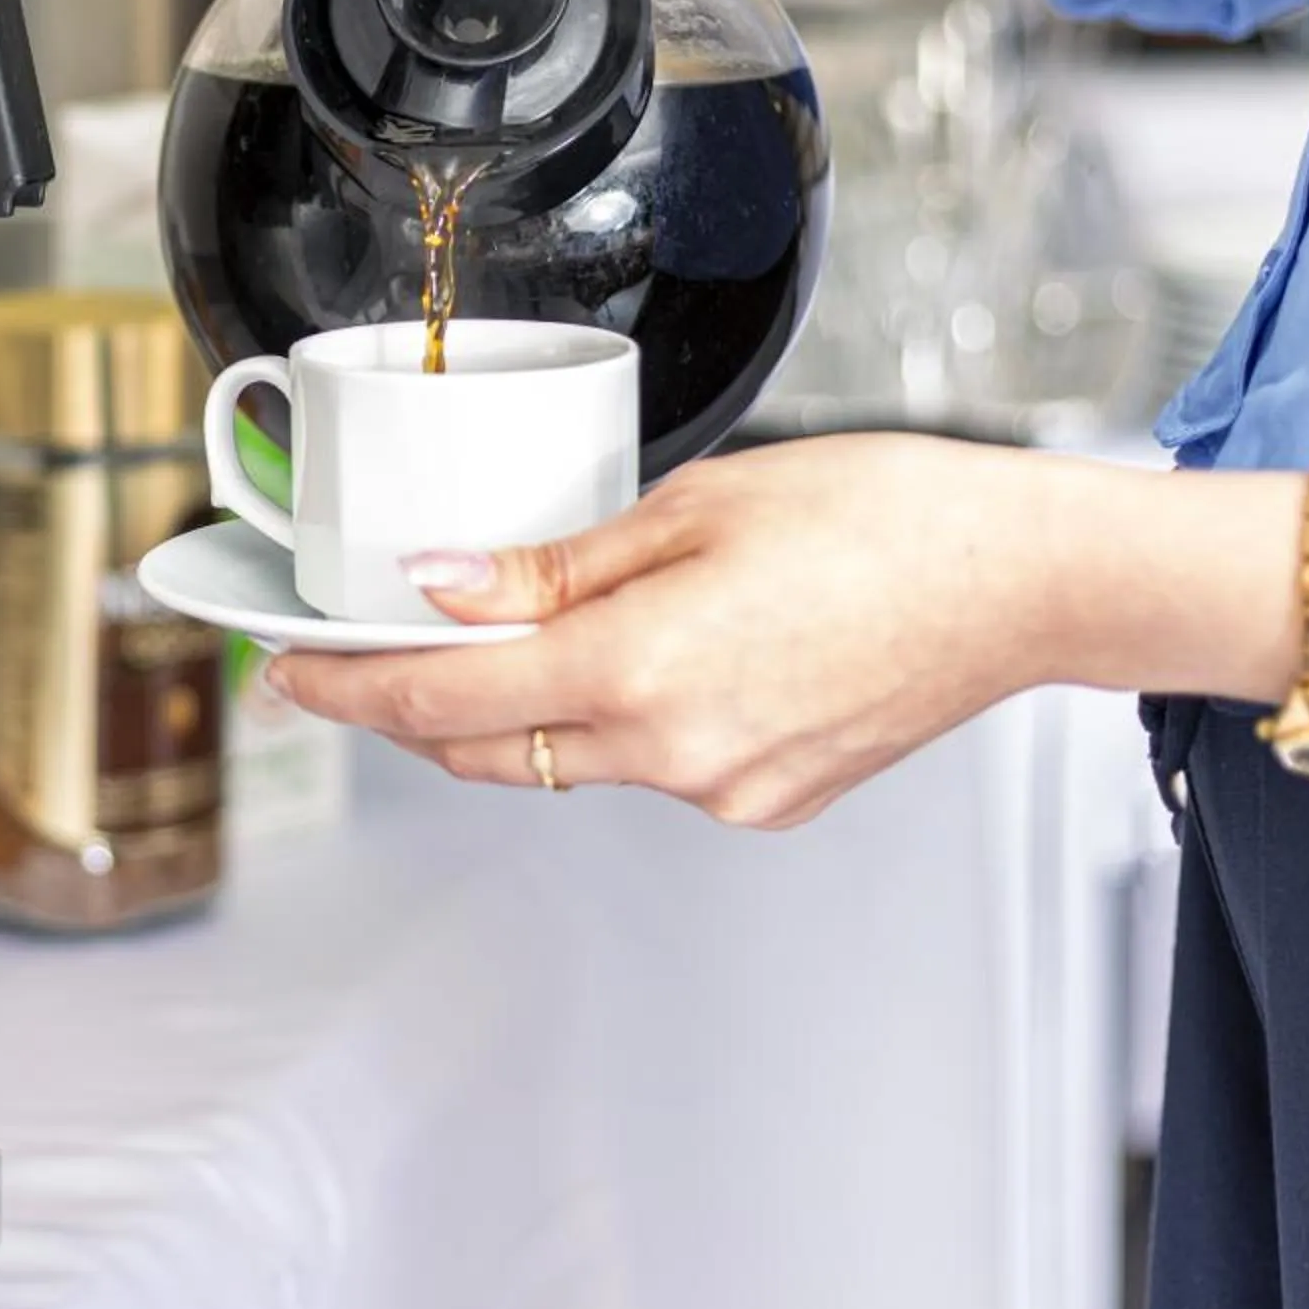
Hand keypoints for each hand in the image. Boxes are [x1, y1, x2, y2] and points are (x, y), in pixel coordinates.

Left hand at [268, 435, 1087, 829]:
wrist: (1021, 580)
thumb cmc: (882, 515)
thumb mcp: (690, 506)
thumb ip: (551, 565)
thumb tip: (439, 588)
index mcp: (640, 672)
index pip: (439, 696)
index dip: (344, 685)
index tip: (288, 668)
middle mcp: (675, 756)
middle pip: (484, 748)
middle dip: (405, 705)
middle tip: (352, 655)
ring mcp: (723, 792)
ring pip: (562, 761)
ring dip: (509, 709)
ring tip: (489, 636)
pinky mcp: (765, 802)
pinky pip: (645, 767)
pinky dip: (610, 720)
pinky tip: (632, 656)